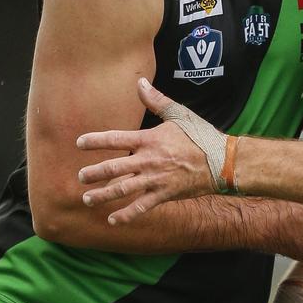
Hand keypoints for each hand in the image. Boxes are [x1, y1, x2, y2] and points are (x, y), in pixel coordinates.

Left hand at [77, 79, 219, 223]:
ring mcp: (156, 179)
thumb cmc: (201, 136)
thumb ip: (156, 100)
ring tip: (87, 199)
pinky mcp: (164, 194)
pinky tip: (112, 220)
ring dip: (102, 196)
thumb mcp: (178, 114)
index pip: (115, 138)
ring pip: (123, 189)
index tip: (79, 143)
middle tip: (80, 177)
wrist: (223, 161)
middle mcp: (149, 160)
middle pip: (113, 168)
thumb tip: (139, 82)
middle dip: (94, 173)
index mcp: (149, 139)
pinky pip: (141, 206)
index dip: (95, 141)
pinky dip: (126, 215)